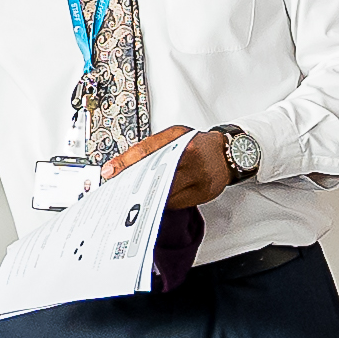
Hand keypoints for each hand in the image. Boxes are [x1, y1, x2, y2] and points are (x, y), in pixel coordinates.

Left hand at [104, 123, 230, 211]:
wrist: (228, 154)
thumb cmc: (198, 144)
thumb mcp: (175, 135)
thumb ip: (152, 146)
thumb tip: (125, 162)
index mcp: (182, 140)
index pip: (148, 151)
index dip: (126, 162)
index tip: (110, 171)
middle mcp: (192, 159)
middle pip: (155, 173)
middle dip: (134, 182)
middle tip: (117, 188)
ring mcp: (199, 178)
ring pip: (165, 191)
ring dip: (146, 195)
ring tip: (130, 196)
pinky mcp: (203, 194)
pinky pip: (175, 202)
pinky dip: (161, 201)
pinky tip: (152, 200)